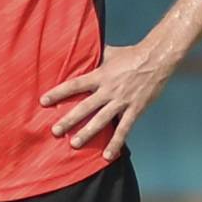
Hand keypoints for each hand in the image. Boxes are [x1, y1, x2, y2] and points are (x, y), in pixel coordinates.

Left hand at [41, 43, 172, 160]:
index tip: (43, 101)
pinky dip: (116, 143)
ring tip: (74, 145)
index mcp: (100, 75)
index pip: (74, 85)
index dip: (58, 93)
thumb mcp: (109, 52)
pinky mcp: (134, 109)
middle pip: (85, 107)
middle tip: (55, 131)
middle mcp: (108, 90)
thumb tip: (80, 46)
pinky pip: (123, 129)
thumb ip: (94, 55)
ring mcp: (121, 101)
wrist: (157, 58)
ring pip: (101, 120)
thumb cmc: (131, 55)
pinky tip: (107, 155)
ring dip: (87, 133)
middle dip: (69, 120)